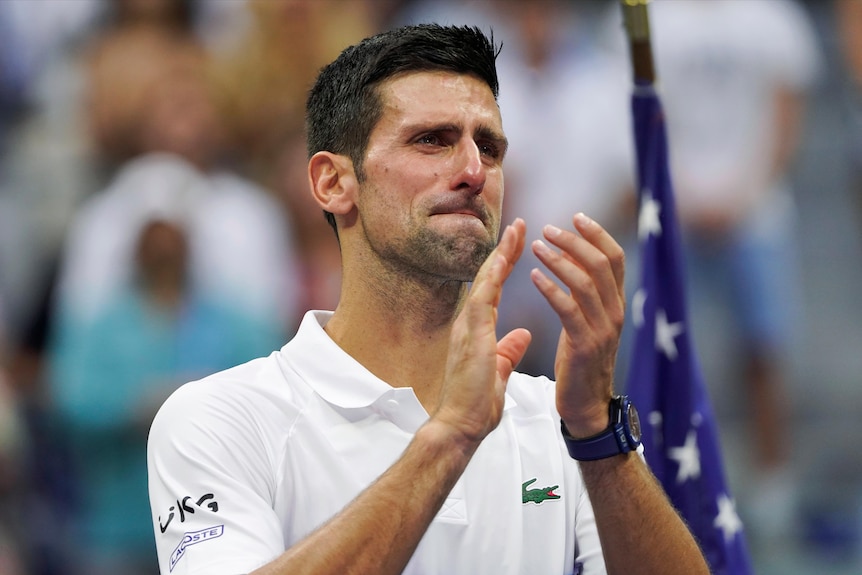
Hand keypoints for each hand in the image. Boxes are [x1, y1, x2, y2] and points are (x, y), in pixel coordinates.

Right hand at [432, 219, 531, 445]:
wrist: (459, 425)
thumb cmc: (475, 404)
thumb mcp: (497, 371)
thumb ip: (508, 351)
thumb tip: (522, 336)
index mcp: (477, 330)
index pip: (493, 289)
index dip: (505, 265)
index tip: (519, 244)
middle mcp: (469, 322)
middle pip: (488, 277)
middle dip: (504, 250)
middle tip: (519, 224)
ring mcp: (467, 326)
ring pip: (485, 280)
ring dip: (500, 253)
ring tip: (517, 229)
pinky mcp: (470, 334)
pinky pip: (483, 297)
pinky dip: (493, 275)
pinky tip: (504, 257)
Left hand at [530, 213, 625, 437]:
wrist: (585, 407)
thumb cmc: (580, 362)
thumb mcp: (586, 321)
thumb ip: (583, 292)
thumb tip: (572, 256)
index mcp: (616, 305)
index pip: (615, 258)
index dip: (597, 234)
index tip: (576, 217)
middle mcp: (615, 313)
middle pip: (602, 264)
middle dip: (575, 241)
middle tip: (548, 229)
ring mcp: (603, 330)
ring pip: (585, 283)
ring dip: (559, 260)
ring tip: (535, 247)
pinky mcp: (585, 346)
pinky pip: (569, 310)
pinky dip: (551, 289)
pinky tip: (533, 277)